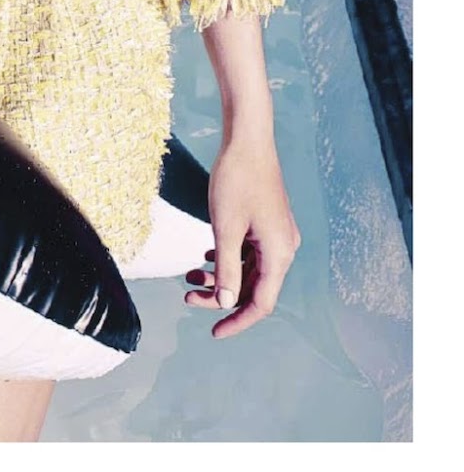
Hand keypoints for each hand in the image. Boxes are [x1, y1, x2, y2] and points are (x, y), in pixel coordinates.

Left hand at [184, 135, 299, 338]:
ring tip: (190, 274)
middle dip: (220, 296)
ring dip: (221, 276)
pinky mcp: (267, 223)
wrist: (247, 139)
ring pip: (249, 270)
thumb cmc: (237, 179)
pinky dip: (228, 259)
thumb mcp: (226, 227)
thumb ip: (227, 268)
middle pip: (253, 287)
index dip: (237, 321)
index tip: (213, 332)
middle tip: (187, 295)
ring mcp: (276, 234)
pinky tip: (207, 256)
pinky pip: (249, 252)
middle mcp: (283, 248)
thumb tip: (226, 302)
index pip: (260, 303)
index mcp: (279, 254)